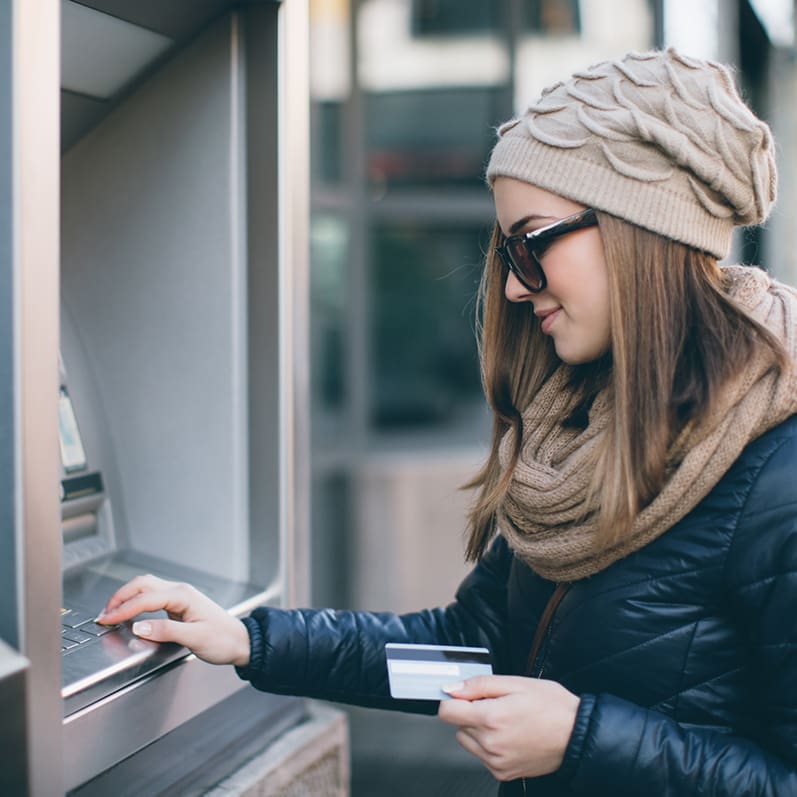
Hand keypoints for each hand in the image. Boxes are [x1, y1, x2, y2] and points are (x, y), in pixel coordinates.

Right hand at [97, 574, 250, 666]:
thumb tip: (139, 626)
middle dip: (121, 596)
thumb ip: (166, 631)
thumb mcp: (195, 638)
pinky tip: (130, 613)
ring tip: (112, 613)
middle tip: (105, 614)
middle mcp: (181, 592)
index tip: (107, 619)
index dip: (124, 608)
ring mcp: (180, 597)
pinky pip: (153, 598)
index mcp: (184, 596)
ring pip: (147, 588)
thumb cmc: (222, 639)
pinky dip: (137, 603)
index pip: (146, 598)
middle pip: (144, 584)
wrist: (239, 642)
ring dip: (128, 598)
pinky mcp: (179, 606)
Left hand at [437, 675, 579, 781]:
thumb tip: (453, 688)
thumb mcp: (515, 683)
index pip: (447, 712)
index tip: (464, 695)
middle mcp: (490, 744)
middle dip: (471, 713)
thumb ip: (479, 685)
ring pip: (468, 742)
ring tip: (504, 720)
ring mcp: (496, 761)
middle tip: (496, 705)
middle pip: (458, 726)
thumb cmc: (552, 707)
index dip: (454, 699)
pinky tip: (509, 735)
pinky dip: (489, 745)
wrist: (576, 735)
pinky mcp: (503, 772)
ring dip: (478, 730)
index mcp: (491, 718)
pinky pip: (482, 756)